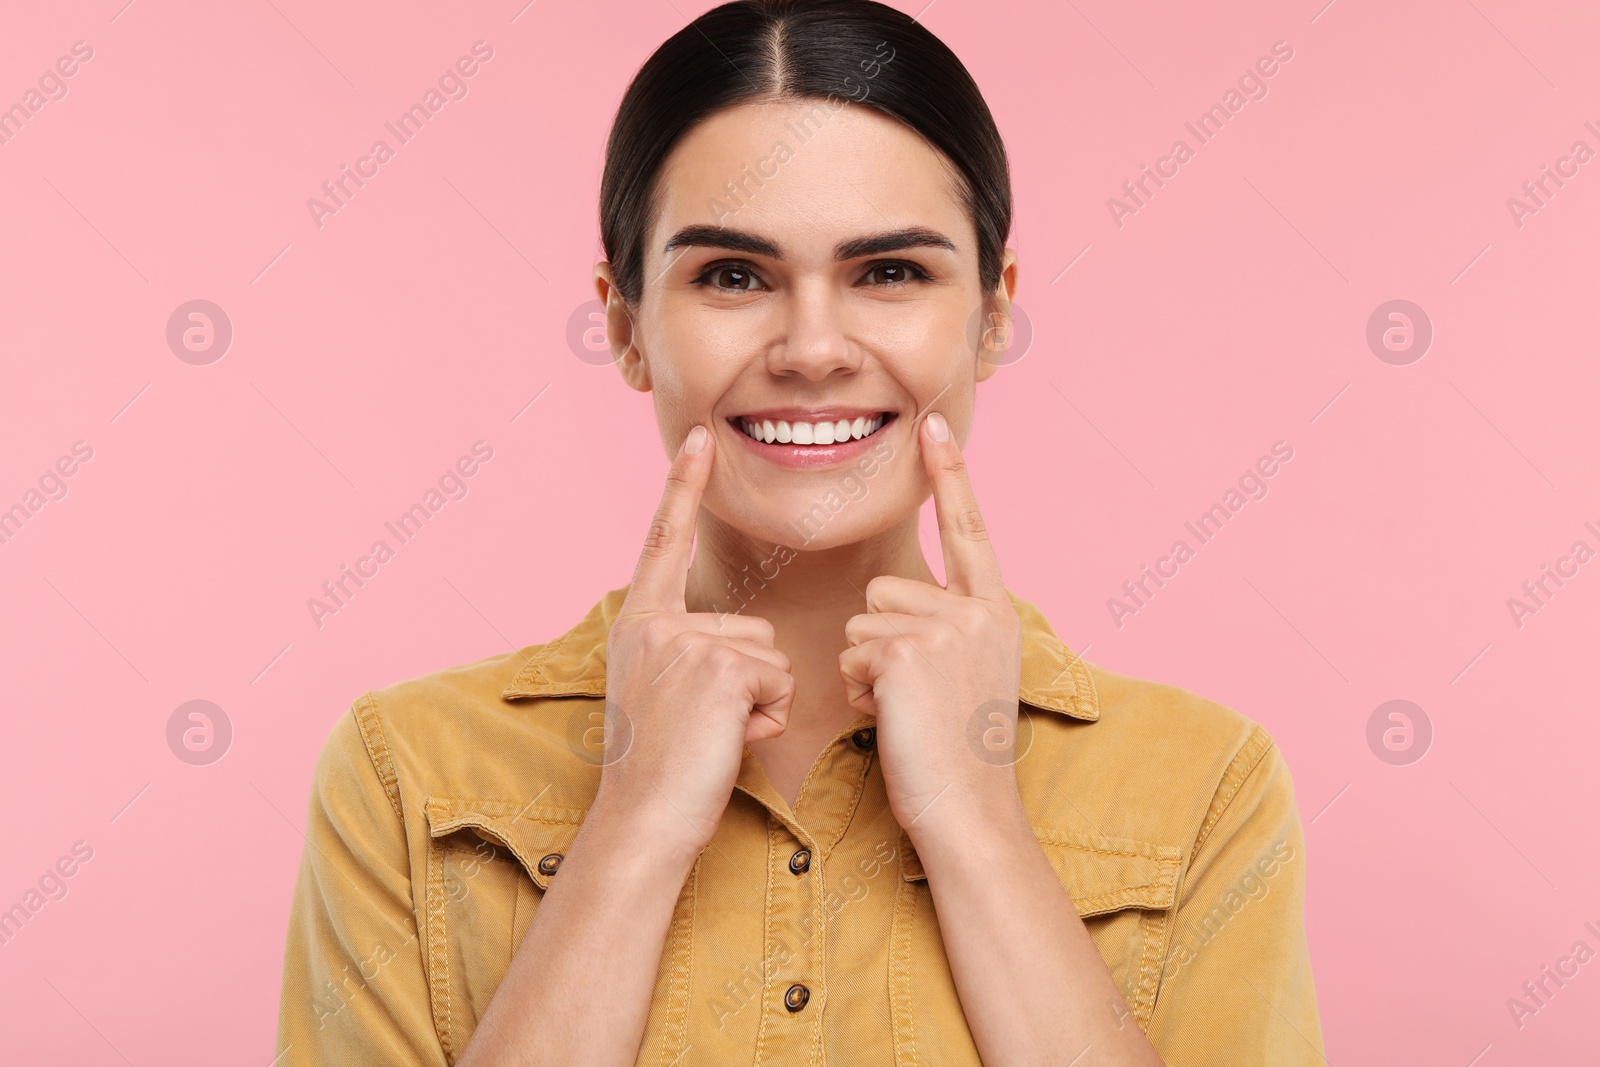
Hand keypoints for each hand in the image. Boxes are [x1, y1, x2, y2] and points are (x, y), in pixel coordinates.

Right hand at [596, 424, 794, 861]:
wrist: (643, 821)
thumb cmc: (664, 772)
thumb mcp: (661, 694)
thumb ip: (688, 653)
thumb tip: (741, 648)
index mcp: (639, 623)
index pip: (664, 541)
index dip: (683, 488)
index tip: (699, 435)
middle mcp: (654, 623)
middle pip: (750, 627)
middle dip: (750, 684)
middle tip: (706, 729)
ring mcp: (684, 642)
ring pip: (770, 656)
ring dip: (761, 704)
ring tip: (716, 737)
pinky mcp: (718, 667)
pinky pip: (778, 681)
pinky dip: (766, 720)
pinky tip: (728, 743)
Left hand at [837, 411, 1023, 838]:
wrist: (967, 813)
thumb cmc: (954, 757)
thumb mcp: (965, 678)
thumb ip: (943, 631)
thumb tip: (883, 615)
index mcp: (996, 612)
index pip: (969, 529)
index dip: (950, 475)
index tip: (936, 422)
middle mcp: (979, 611)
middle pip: (885, 592)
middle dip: (879, 646)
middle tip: (914, 699)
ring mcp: (947, 629)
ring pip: (863, 623)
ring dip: (867, 672)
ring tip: (906, 712)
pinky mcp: (909, 652)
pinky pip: (852, 654)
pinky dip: (860, 692)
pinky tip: (894, 721)